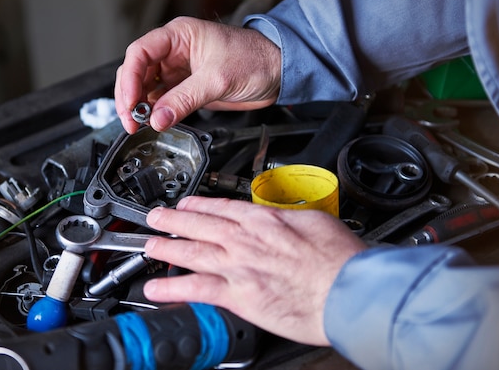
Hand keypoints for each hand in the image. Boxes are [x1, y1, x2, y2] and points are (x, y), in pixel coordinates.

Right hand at [114, 16, 281, 132]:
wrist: (279, 72)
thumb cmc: (255, 59)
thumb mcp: (217, 80)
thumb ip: (184, 100)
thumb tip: (158, 119)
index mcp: (179, 35)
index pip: (140, 53)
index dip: (130, 78)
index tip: (130, 102)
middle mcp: (175, 51)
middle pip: (138, 71)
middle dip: (130, 96)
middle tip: (130, 120)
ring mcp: (179, 70)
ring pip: (147, 87)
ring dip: (140, 106)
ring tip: (139, 124)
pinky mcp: (187, 87)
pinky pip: (162, 99)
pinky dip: (155, 111)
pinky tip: (154, 122)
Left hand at [143, 196, 366, 345]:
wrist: (350, 292)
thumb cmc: (340, 260)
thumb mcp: (315, 221)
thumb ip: (287, 219)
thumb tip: (277, 218)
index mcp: (265, 220)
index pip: (223, 207)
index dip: (199, 204)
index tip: (187, 203)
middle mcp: (246, 239)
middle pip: (200, 224)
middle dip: (173, 219)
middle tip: (155, 217)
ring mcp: (239, 266)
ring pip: (192, 251)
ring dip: (166, 248)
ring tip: (148, 245)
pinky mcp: (239, 296)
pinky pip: (197, 290)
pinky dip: (173, 289)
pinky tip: (155, 290)